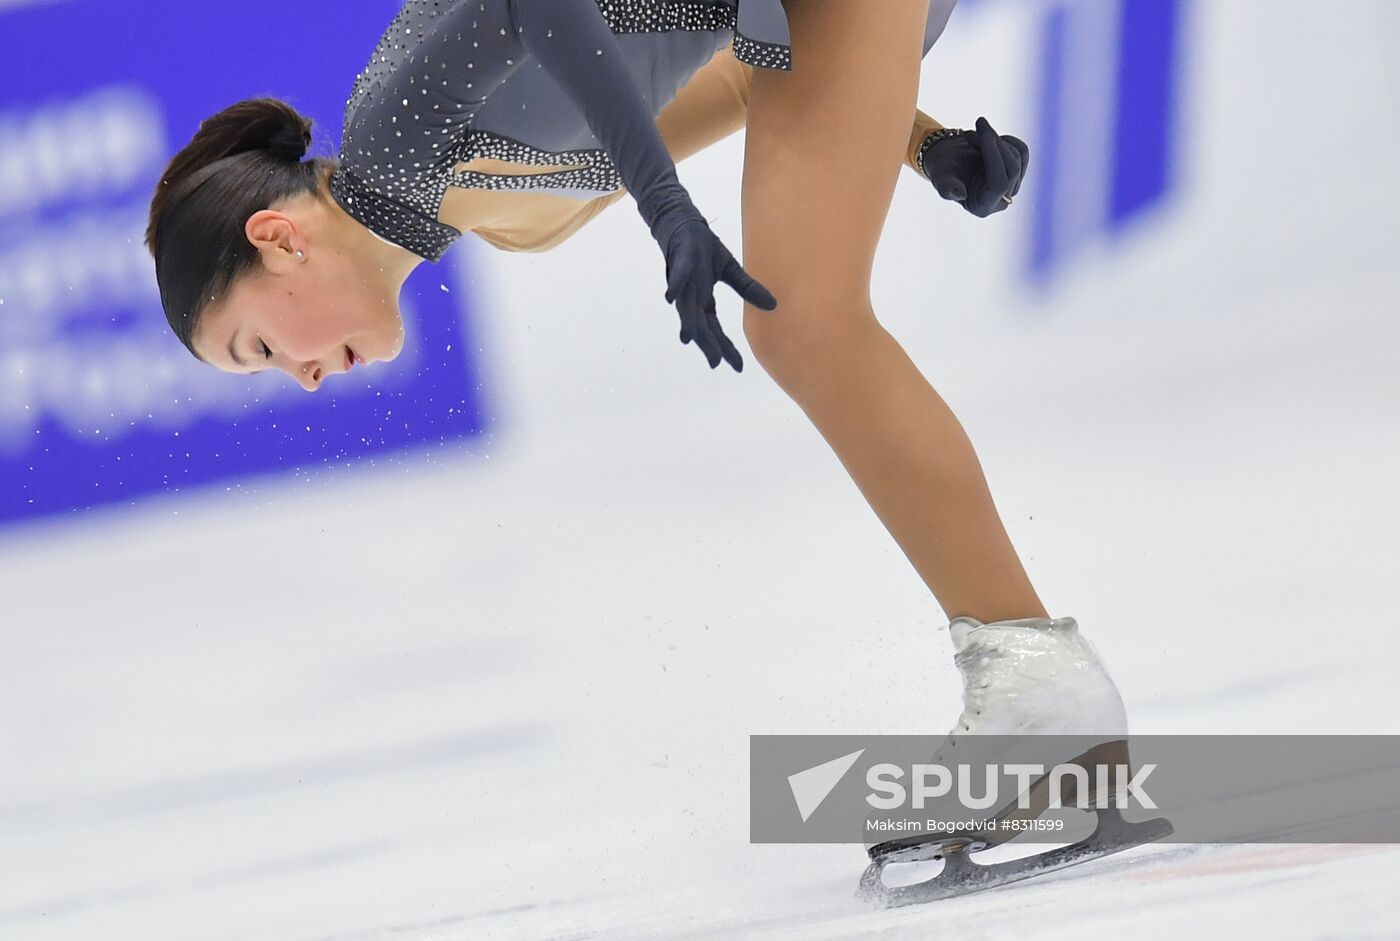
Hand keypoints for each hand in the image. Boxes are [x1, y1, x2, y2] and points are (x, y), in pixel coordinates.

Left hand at [661, 216, 777, 371]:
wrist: (684, 225)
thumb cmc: (703, 250)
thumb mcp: (731, 271)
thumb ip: (747, 289)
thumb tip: (773, 305)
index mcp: (703, 301)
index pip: (715, 330)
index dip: (725, 348)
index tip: (737, 366)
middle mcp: (692, 297)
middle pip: (700, 326)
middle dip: (707, 344)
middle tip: (715, 362)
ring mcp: (684, 282)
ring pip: (686, 307)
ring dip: (687, 322)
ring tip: (688, 339)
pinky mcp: (680, 263)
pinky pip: (677, 277)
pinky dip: (674, 287)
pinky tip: (670, 298)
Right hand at [921, 116, 1028, 217]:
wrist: (948, 158)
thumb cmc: (943, 169)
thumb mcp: (940, 177)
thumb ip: (947, 188)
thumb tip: (958, 193)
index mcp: (982, 207)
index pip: (999, 184)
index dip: (994, 158)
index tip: (985, 134)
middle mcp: (1001, 200)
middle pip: (1012, 169)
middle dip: (995, 143)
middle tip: (978, 124)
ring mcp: (1012, 185)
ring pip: (1017, 156)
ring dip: (995, 138)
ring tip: (973, 136)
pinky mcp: (1019, 171)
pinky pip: (1022, 150)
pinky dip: (1006, 139)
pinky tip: (990, 140)